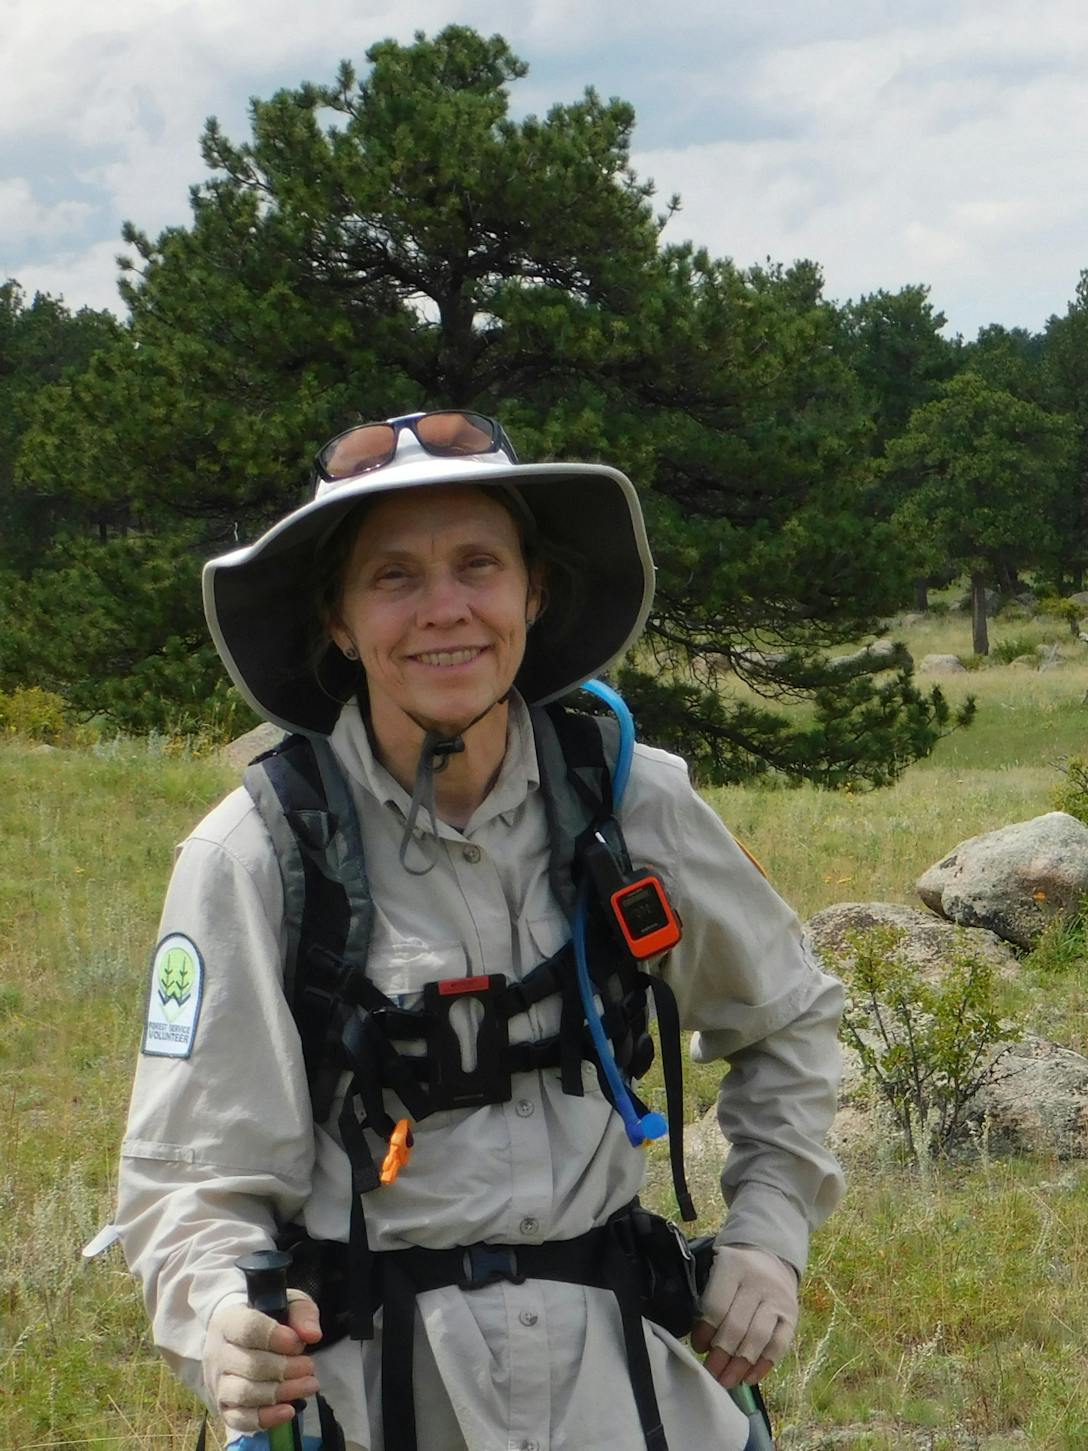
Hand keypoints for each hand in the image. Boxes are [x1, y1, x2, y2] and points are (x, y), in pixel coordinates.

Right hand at [203, 1290, 322, 1432]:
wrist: (240, 1336)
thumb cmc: (267, 1318)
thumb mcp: (288, 1305)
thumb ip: (302, 1314)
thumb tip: (311, 1335)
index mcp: (229, 1321)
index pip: (247, 1329)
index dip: (275, 1337)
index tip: (298, 1343)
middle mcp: (218, 1353)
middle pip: (250, 1365)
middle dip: (285, 1369)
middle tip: (309, 1367)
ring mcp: (218, 1383)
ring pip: (244, 1393)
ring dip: (281, 1392)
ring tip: (308, 1385)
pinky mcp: (223, 1407)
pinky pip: (240, 1419)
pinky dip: (266, 1418)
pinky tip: (289, 1410)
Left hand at [691, 1245, 797, 1389]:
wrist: (770, 1257)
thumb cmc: (736, 1271)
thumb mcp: (718, 1271)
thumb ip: (709, 1300)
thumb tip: (703, 1344)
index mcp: (733, 1265)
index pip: (717, 1305)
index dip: (706, 1331)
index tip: (699, 1348)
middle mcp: (758, 1280)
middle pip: (737, 1325)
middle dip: (722, 1355)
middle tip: (712, 1373)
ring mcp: (778, 1298)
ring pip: (758, 1337)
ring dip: (741, 1365)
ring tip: (727, 1381)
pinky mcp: (793, 1314)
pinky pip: (779, 1345)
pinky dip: (764, 1365)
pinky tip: (749, 1377)